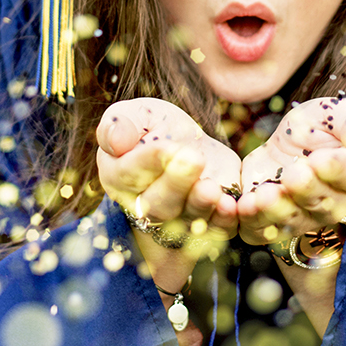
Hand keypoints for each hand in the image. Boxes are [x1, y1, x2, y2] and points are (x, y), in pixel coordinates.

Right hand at [96, 97, 240, 235]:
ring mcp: (177, 219)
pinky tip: (230, 206)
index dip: (150, 160)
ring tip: (211, 188)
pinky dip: (223, 221)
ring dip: (200, 205)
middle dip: (176, 183)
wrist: (186, 145)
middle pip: (157, 204)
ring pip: (186, 220)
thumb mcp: (137, 116)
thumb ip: (120, 123)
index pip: (130, 172)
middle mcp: (143, 205)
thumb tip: (116, 141)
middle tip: (194, 159)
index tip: (169, 146)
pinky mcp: (208, 222)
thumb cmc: (153, 128)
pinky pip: (215, 229)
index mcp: (119, 176)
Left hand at [237, 96, 345, 248]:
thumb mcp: (336, 113)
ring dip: (277, 210)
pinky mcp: (272, 222)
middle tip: (292, 174)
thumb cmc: (321, 127)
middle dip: (305, 190)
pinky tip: (243, 206)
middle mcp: (335, 204)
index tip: (320, 159)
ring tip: (264, 194)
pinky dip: (252, 221)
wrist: (289, 141)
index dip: (336, 168)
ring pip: (292, 221)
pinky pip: (262, 230)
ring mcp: (304, 218)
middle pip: (322, 203)